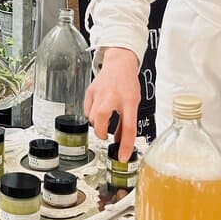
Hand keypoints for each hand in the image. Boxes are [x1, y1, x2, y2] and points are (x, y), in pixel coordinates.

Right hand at [84, 47, 140, 161]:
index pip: (128, 127)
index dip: (125, 145)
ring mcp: (99, 93)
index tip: (122, 156)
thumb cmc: (128, 83)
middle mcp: (113, 97)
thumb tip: (122, 142)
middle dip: (102, 133)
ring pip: (92, 118)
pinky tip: (98, 112)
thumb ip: (127, 122)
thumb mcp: (133, 103)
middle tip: (107, 135)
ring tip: (104, 120)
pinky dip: (91, 116)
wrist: (119, 63)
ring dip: (97, 124)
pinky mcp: (90, 91)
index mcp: (129, 101)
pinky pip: (86, 111)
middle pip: (101, 122)